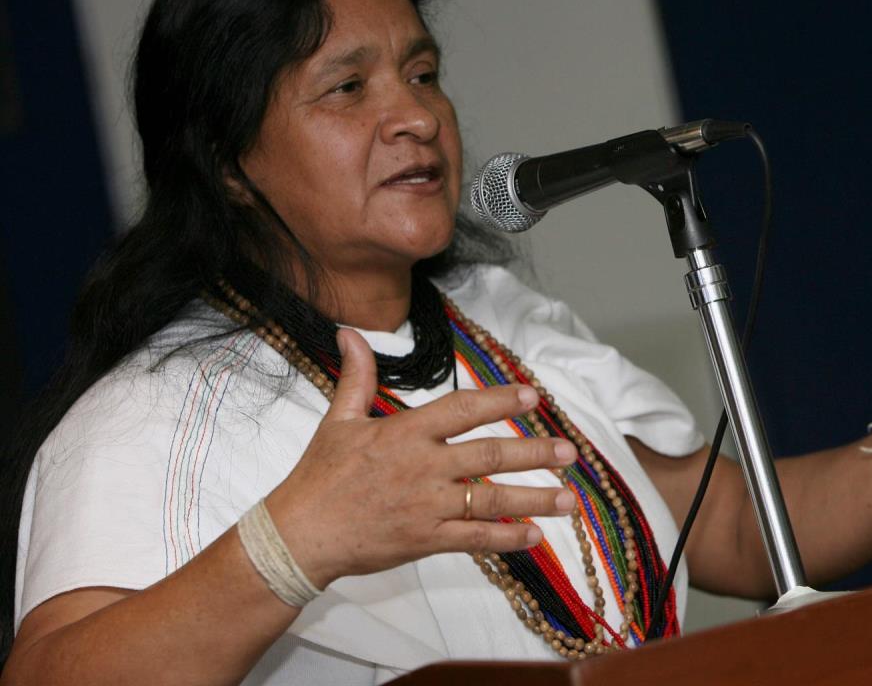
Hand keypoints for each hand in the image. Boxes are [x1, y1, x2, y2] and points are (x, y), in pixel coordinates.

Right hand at [264, 329, 578, 588]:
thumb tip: (351, 333)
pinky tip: (536, 535)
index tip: (532, 397)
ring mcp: (428, 506)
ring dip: (535, 499)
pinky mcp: (427, 541)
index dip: (500, 401)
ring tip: (570, 498)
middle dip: (535, 453)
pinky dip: (507, 538)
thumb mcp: (337, 421)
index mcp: (405, 433)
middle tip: (569, 452)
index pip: (462, 410)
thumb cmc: (319, 477)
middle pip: (490, 455)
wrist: (299, 536)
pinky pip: (475, 539)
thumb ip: (357, 377)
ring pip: (492, 500)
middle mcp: (423, 468)